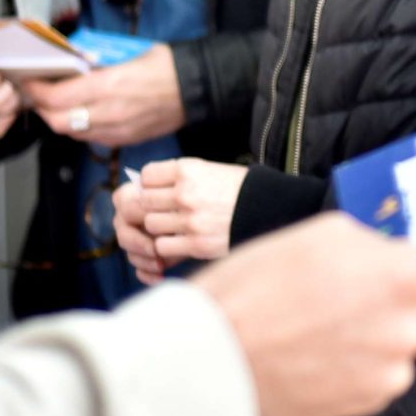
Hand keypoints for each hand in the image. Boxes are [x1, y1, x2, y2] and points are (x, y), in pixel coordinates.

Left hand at [23, 44, 186, 148]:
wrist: (196, 89)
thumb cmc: (167, 66)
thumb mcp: (128, 55)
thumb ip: (98, 65)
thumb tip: (74, 65)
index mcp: (107, 86)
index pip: (55, 97)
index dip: (36, 90)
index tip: (30, 82)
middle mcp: (108, 112)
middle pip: (56, 121)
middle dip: (41, 109)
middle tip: (38, 95)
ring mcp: (117, 130)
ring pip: (71, 133)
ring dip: (58, 120)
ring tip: (56, 105)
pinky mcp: (125, 139)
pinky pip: (91, 138)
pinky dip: (79, 128)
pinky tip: (82, 114)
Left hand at [115, 158, 248, 280]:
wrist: (270, 210)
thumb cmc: (240, 190)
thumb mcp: (211, 171)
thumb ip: (181, 177)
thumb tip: (146, 186)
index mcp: (189, 170)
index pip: (147, 176)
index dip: (149, 184)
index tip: (157, 190)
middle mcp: (186, 193)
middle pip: (144, 201)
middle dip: (150, 207)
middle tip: (162, 211)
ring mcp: (190, 220)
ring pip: (151, 224)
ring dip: (158, 227)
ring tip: (173, 227)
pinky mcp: (196, 244)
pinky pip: (163, 246)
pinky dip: (168, 246)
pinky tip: (180, 241)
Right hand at [194, 210, 415, 415]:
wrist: (202, 368)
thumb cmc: (251, 289)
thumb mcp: (322, 235)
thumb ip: (384, 238)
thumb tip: (411, 242)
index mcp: (400, 280)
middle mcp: (408, 332)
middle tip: (410, 261)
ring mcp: (391, 373)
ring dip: (394, 313)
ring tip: (326, 307)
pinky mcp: (370, 402)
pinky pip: (389, 363)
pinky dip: (369, 347)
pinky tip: (321, 340)